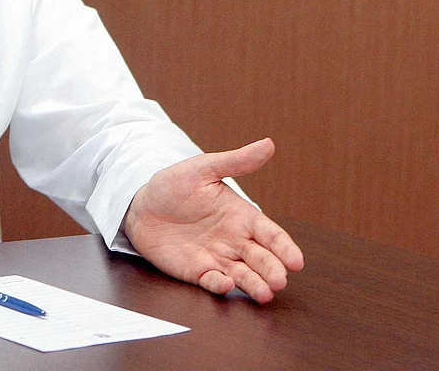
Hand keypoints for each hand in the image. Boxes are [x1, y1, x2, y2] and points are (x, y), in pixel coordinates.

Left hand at [123, 138, 303, 303]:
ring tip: (264, 293)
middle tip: (279, 280)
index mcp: (241, 216)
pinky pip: (212, 281)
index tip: (297, 261)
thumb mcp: (203, 169)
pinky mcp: (197, 271)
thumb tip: (268, 144)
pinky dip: (220, 284)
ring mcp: (217, 257)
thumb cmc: (174, 185)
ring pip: (243, 275)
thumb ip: (235, 161)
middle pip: (261, 258)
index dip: (284, 247)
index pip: (270, 234)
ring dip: (254, 285)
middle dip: (273, 270)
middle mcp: (234, 240)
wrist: (140, 206)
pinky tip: (225, 284)